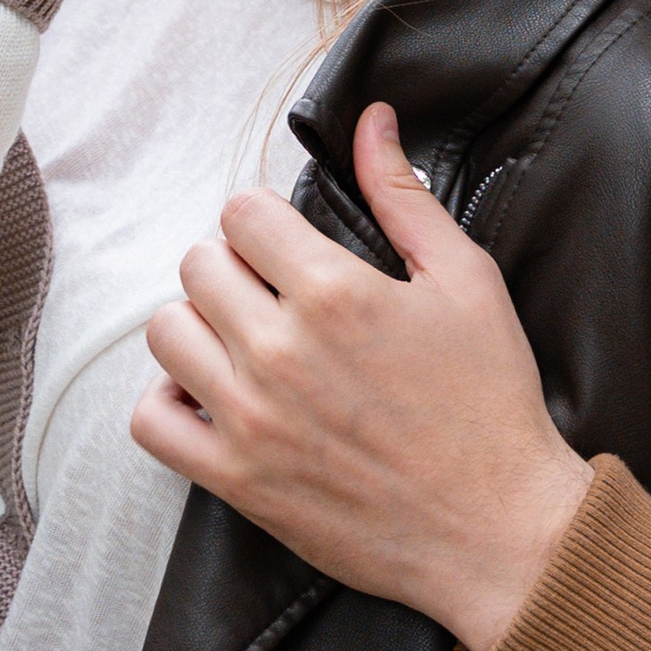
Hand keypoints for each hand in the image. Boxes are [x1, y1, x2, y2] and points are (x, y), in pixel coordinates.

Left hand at [132, 99, 591, 650]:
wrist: (499, 529)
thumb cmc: (491, 403)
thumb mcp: (466, 280)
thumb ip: (405, 196)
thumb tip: (372, 121)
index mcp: (333, 292)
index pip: (241, 212)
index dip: (266, 220)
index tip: (290, 245)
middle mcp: (279, 350)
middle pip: (197, 265)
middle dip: (234, 266)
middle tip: (275, 294)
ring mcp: (250, 418)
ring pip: (166, 332)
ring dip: (199, 325)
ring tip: (244, 340)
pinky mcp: (237, 479)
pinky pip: (151, 420)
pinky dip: (169, 399)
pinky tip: (212, 393)